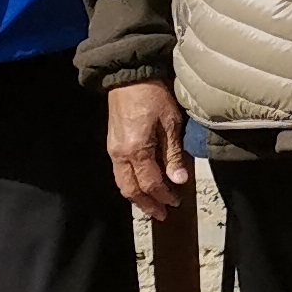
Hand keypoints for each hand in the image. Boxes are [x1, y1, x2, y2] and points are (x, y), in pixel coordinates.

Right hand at [107, 80, 192, 216]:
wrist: (129, 76)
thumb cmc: (153, 95)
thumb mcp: (171, 122)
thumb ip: (173, 154)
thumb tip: (178, 180)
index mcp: (136, 150)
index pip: (150, 183)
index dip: (163, 196)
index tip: (176, 203)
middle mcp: (120, 154)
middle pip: (131, 189)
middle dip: (146, 204)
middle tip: (161, 214)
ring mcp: (113, 150)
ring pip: (122, 183)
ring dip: (137, 197)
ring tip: (151, 205)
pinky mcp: (113, 144)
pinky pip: (119, 172)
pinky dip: (130, 183)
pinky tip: (140, 185)